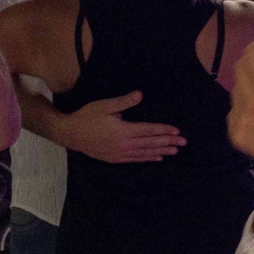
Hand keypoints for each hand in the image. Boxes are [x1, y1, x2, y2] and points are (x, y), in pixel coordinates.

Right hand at [58, 91, 185, 162]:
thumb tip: (140, 94)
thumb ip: (124, 102)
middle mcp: (124, 144)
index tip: (177, 131)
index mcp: (123, 131)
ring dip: (161, 151)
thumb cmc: (87, 117)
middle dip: (168, 142)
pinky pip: (135, 159)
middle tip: (183, 142)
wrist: (70, 134)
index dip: (164, 130)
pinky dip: (148, 158)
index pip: (148, 130)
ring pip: (145, 153)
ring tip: (175, 151)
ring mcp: (119, 153)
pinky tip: (157, 157)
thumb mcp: (105, 106)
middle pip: (150, 143)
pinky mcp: (115, 158)